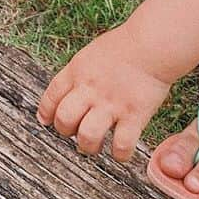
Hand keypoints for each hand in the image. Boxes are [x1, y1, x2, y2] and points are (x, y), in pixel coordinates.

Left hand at [37, 28, 172, 160]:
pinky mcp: (134, 115)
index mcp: (78, 71)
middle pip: (64, 119)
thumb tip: (71, 90)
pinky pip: (121, 145)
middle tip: (75, 132)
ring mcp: (111, 103)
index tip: (47, 121)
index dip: (46, 112)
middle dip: (65, 131)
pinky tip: (121, 151)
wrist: (153, 44)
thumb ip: (79, 73)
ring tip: (95, 145)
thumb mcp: (92, 53)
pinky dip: (120, 154)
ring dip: (88, 146)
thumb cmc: (126, 46)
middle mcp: (91, 89)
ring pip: (87, 136)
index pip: (52, 96)